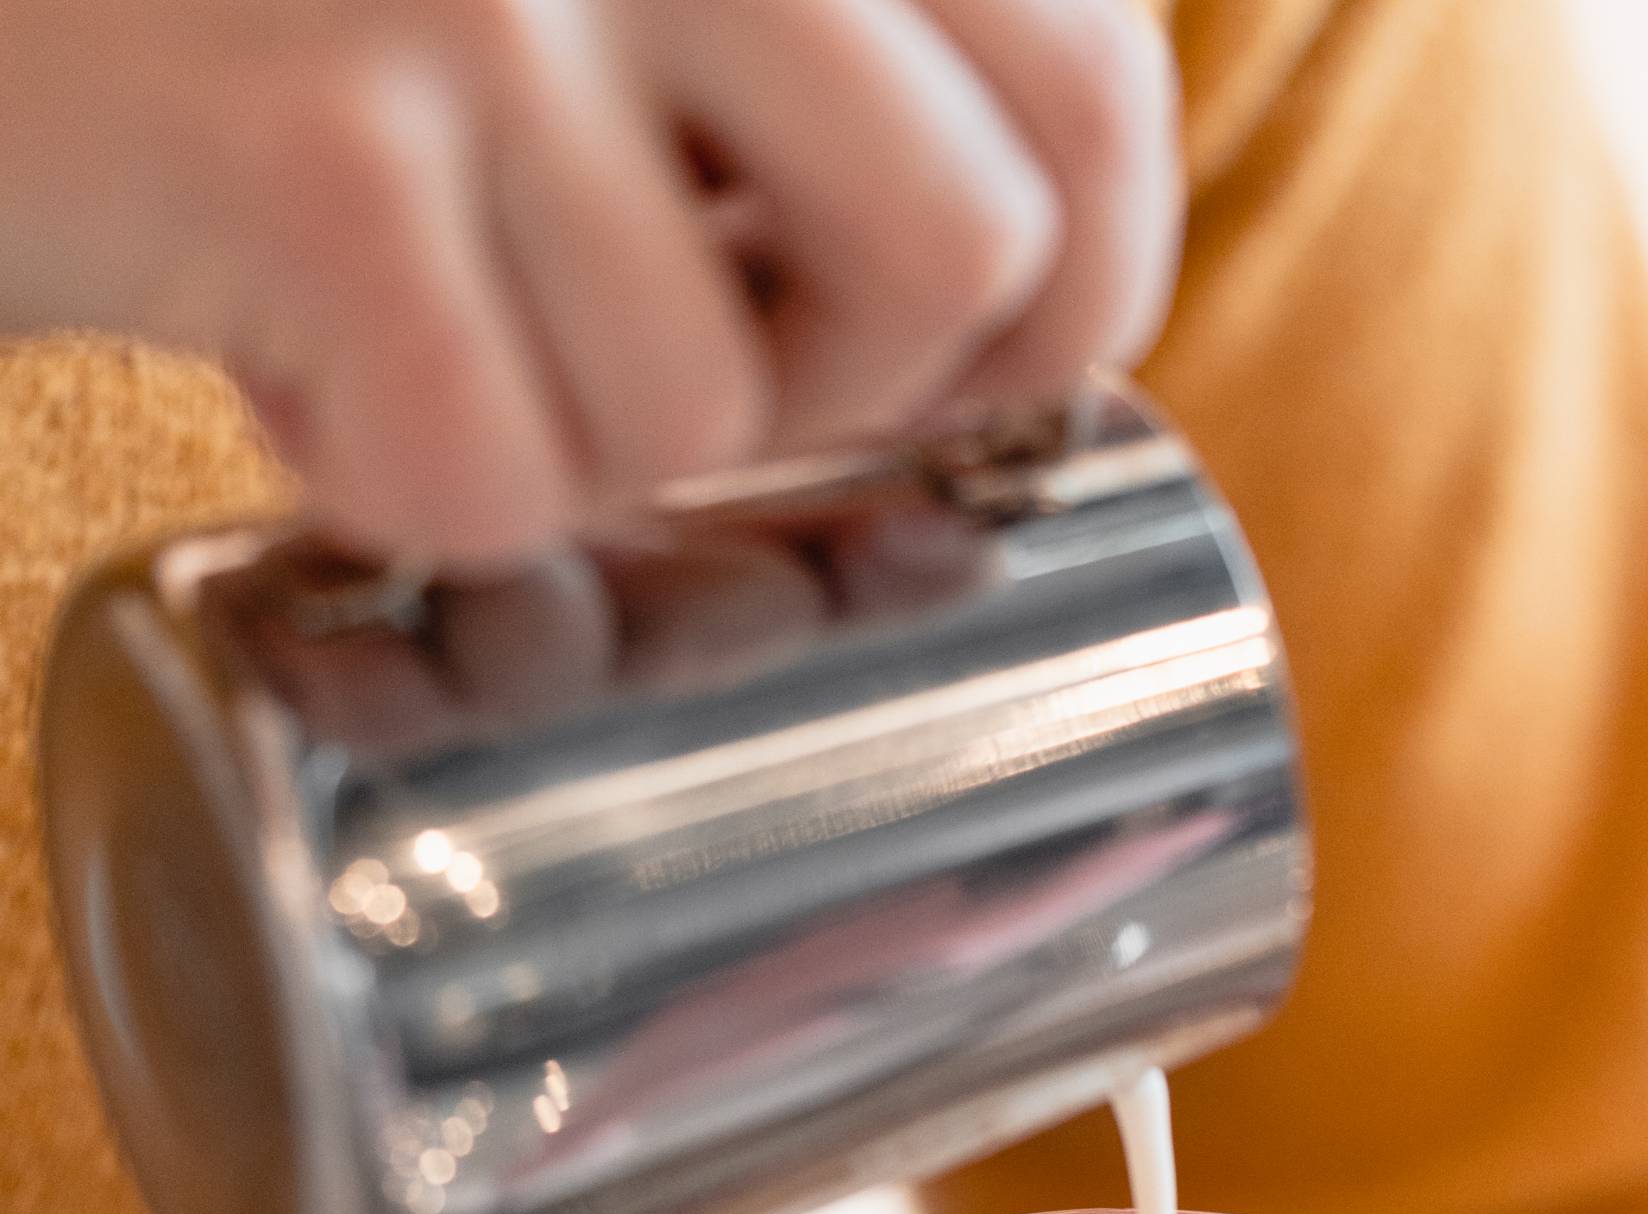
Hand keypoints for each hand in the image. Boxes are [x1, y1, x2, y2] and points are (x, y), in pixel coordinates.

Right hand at [0, 0, 1179, 560]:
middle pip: (961, 257)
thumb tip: (1037, 294)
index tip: (978, 368)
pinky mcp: (322, 155)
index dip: (1073, 293)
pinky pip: (498, 479)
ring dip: (577, 447)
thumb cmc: (328, 20)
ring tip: (441, 333)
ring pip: (706, 409)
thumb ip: (835, 69)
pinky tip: (312, 375)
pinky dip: (407, 487)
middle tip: (702, 369)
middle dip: (846, 393)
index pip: (1089, 86)